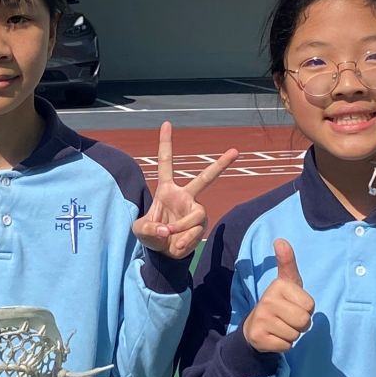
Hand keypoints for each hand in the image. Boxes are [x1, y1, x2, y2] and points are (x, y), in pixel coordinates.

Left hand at [132, 122, 236, 260]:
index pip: (166, 162)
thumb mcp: (139, 230)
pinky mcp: (201, 226)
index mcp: (166, 189)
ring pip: (196, 215)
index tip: (166, 123)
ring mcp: (195, 211)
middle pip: (205, 178)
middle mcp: (185, 196)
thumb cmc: (151, 235)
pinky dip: (183, 240)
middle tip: (236, 151)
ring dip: (181, 228)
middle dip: (220, 165)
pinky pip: (195, 231)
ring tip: (169, 236)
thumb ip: (148, 228)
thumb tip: (166, 230)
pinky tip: (176, 245)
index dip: (165, 143)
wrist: (163, 253)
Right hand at [241, 239, 313, 353]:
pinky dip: (284, 345)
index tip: (293, 305)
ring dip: (292, 334)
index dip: (306, 309)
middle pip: (304, 321)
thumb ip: (287, 261)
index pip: (310, 306)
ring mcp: (261, 319)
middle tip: (288, 319)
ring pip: (295, 335)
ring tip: (280, 327)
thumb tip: (280, 240)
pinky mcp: (259, 337)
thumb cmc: (279, 302)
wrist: (255, 326)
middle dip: (301, 324)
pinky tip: (274, 337)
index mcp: (278, 286)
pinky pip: (286, 346)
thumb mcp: (287, 281)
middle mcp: (267, 300)